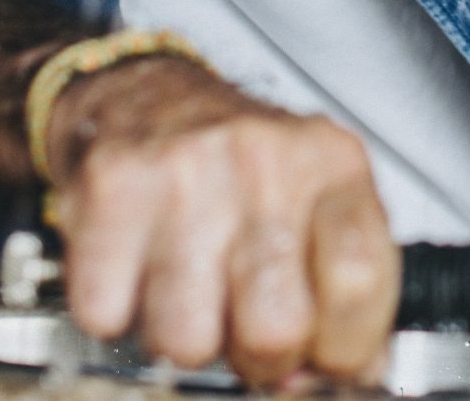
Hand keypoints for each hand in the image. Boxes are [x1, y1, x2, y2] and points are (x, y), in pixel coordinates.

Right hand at [44, 56, 398, 387]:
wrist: (145, 97)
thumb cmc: (240, 166)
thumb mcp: (319, 202)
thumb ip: (347, 288)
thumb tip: (350, 375)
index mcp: (332, 165)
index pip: (362, 279)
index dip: (344, 345)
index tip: (324, 356)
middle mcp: (265, 159)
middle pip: (276, 325)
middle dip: (260, 356)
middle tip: (245, 325)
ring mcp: (187, 170)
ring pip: (187, 338)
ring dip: (183, 336)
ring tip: (189, 289)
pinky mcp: (113, 187)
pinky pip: (108, 314)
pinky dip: (115, 312)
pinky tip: (137, 270)